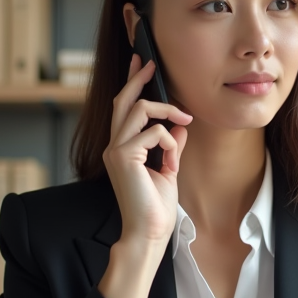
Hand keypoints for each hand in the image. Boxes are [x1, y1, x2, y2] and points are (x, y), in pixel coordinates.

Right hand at [102, 54, 192, 246]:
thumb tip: (179, 127)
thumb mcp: (168, 170)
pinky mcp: (124, 156)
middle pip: (123, 101)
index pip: (123, 109)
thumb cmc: (155, 207)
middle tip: (152, 65)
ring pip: (139, 109)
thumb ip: (170, 146)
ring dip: (167, 113)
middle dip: (139, 79)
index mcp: (121, 149)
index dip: (131, 84)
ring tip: (183, 123)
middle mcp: (114, 146)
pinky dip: (170, 143)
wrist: (148, 233)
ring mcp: (116, 150)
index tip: (142, 66)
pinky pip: (155, 132)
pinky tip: (171, 162)